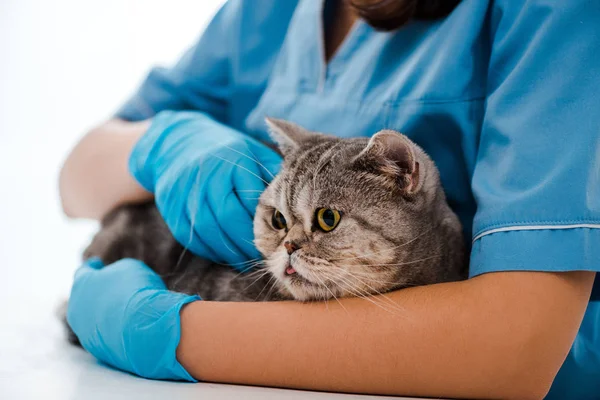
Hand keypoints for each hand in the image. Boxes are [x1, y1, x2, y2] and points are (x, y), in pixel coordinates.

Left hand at [67, 258, 198, 380]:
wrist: (144, 328)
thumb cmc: (136, 292)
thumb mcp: (129, 268)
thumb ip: (115, 271)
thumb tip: (114, 278)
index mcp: (81, 285)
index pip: (83, 272)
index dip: (92, 268)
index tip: (97, 264)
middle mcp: (77, 310)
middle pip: (85, 298)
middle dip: (97, 293)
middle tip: (112, 288)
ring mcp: (85, 333)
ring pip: (93, 319)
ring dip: (105, 313)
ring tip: (125, 309)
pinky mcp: (99, 351)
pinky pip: (106, 335)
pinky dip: (114, 329)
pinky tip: (130, 326)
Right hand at [129, 111, 281, 266]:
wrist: (179, 142)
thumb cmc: (227, 153)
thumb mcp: (253, 153)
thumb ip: (273, 174)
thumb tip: (294, 203)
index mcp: (233, 162)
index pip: (251, 201)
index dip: (264, 225)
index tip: (276, 240)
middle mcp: (207, 175)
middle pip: (228, 218)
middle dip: (246, 242)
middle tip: (259, 256)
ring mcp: (185, 191)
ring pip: (207, 230)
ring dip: (227, 252)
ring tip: (243, 261)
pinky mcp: (171, 206)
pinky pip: (190, 236)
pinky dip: (208, 249)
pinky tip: (222, 254)